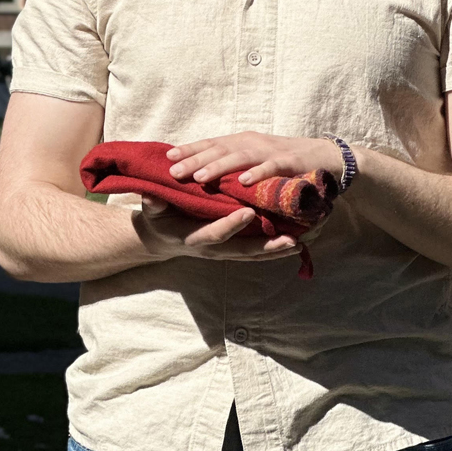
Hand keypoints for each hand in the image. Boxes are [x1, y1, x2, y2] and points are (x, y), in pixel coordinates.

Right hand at [134, 196, 300, 263]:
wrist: (160, 238)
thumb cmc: (158, 218)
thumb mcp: (152, 209)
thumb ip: (154, 203)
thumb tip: (152, 195)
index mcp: (193, 237)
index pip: (214, 233)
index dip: (230, 225)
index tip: (248, 213)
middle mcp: (211, 249)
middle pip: (242, 251)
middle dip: (266, 246)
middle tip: (290, 240)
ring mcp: (223, 252)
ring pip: (252, 255)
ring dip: (275, 251)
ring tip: (299, 243)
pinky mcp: (231, 250)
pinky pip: (254, 253)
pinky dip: (273, 250)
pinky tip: (295, 245)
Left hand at [165, 132, 345, 187]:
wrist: (325, 156)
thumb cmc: (284, 160)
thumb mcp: (254, 157)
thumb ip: (232, 161)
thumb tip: (201, 168)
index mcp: (242, 141)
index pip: (211, 144)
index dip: (189, 149)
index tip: (166, 158)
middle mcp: (253, 143)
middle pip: (219, 149)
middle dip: (195, 159)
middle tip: (173, 171)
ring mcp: (271, 151)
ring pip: (240, 157)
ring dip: (219, 166)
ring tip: (199, 177)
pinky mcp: (290, 163)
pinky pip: (271, 168)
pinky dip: (257, 174)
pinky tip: (243, 182)